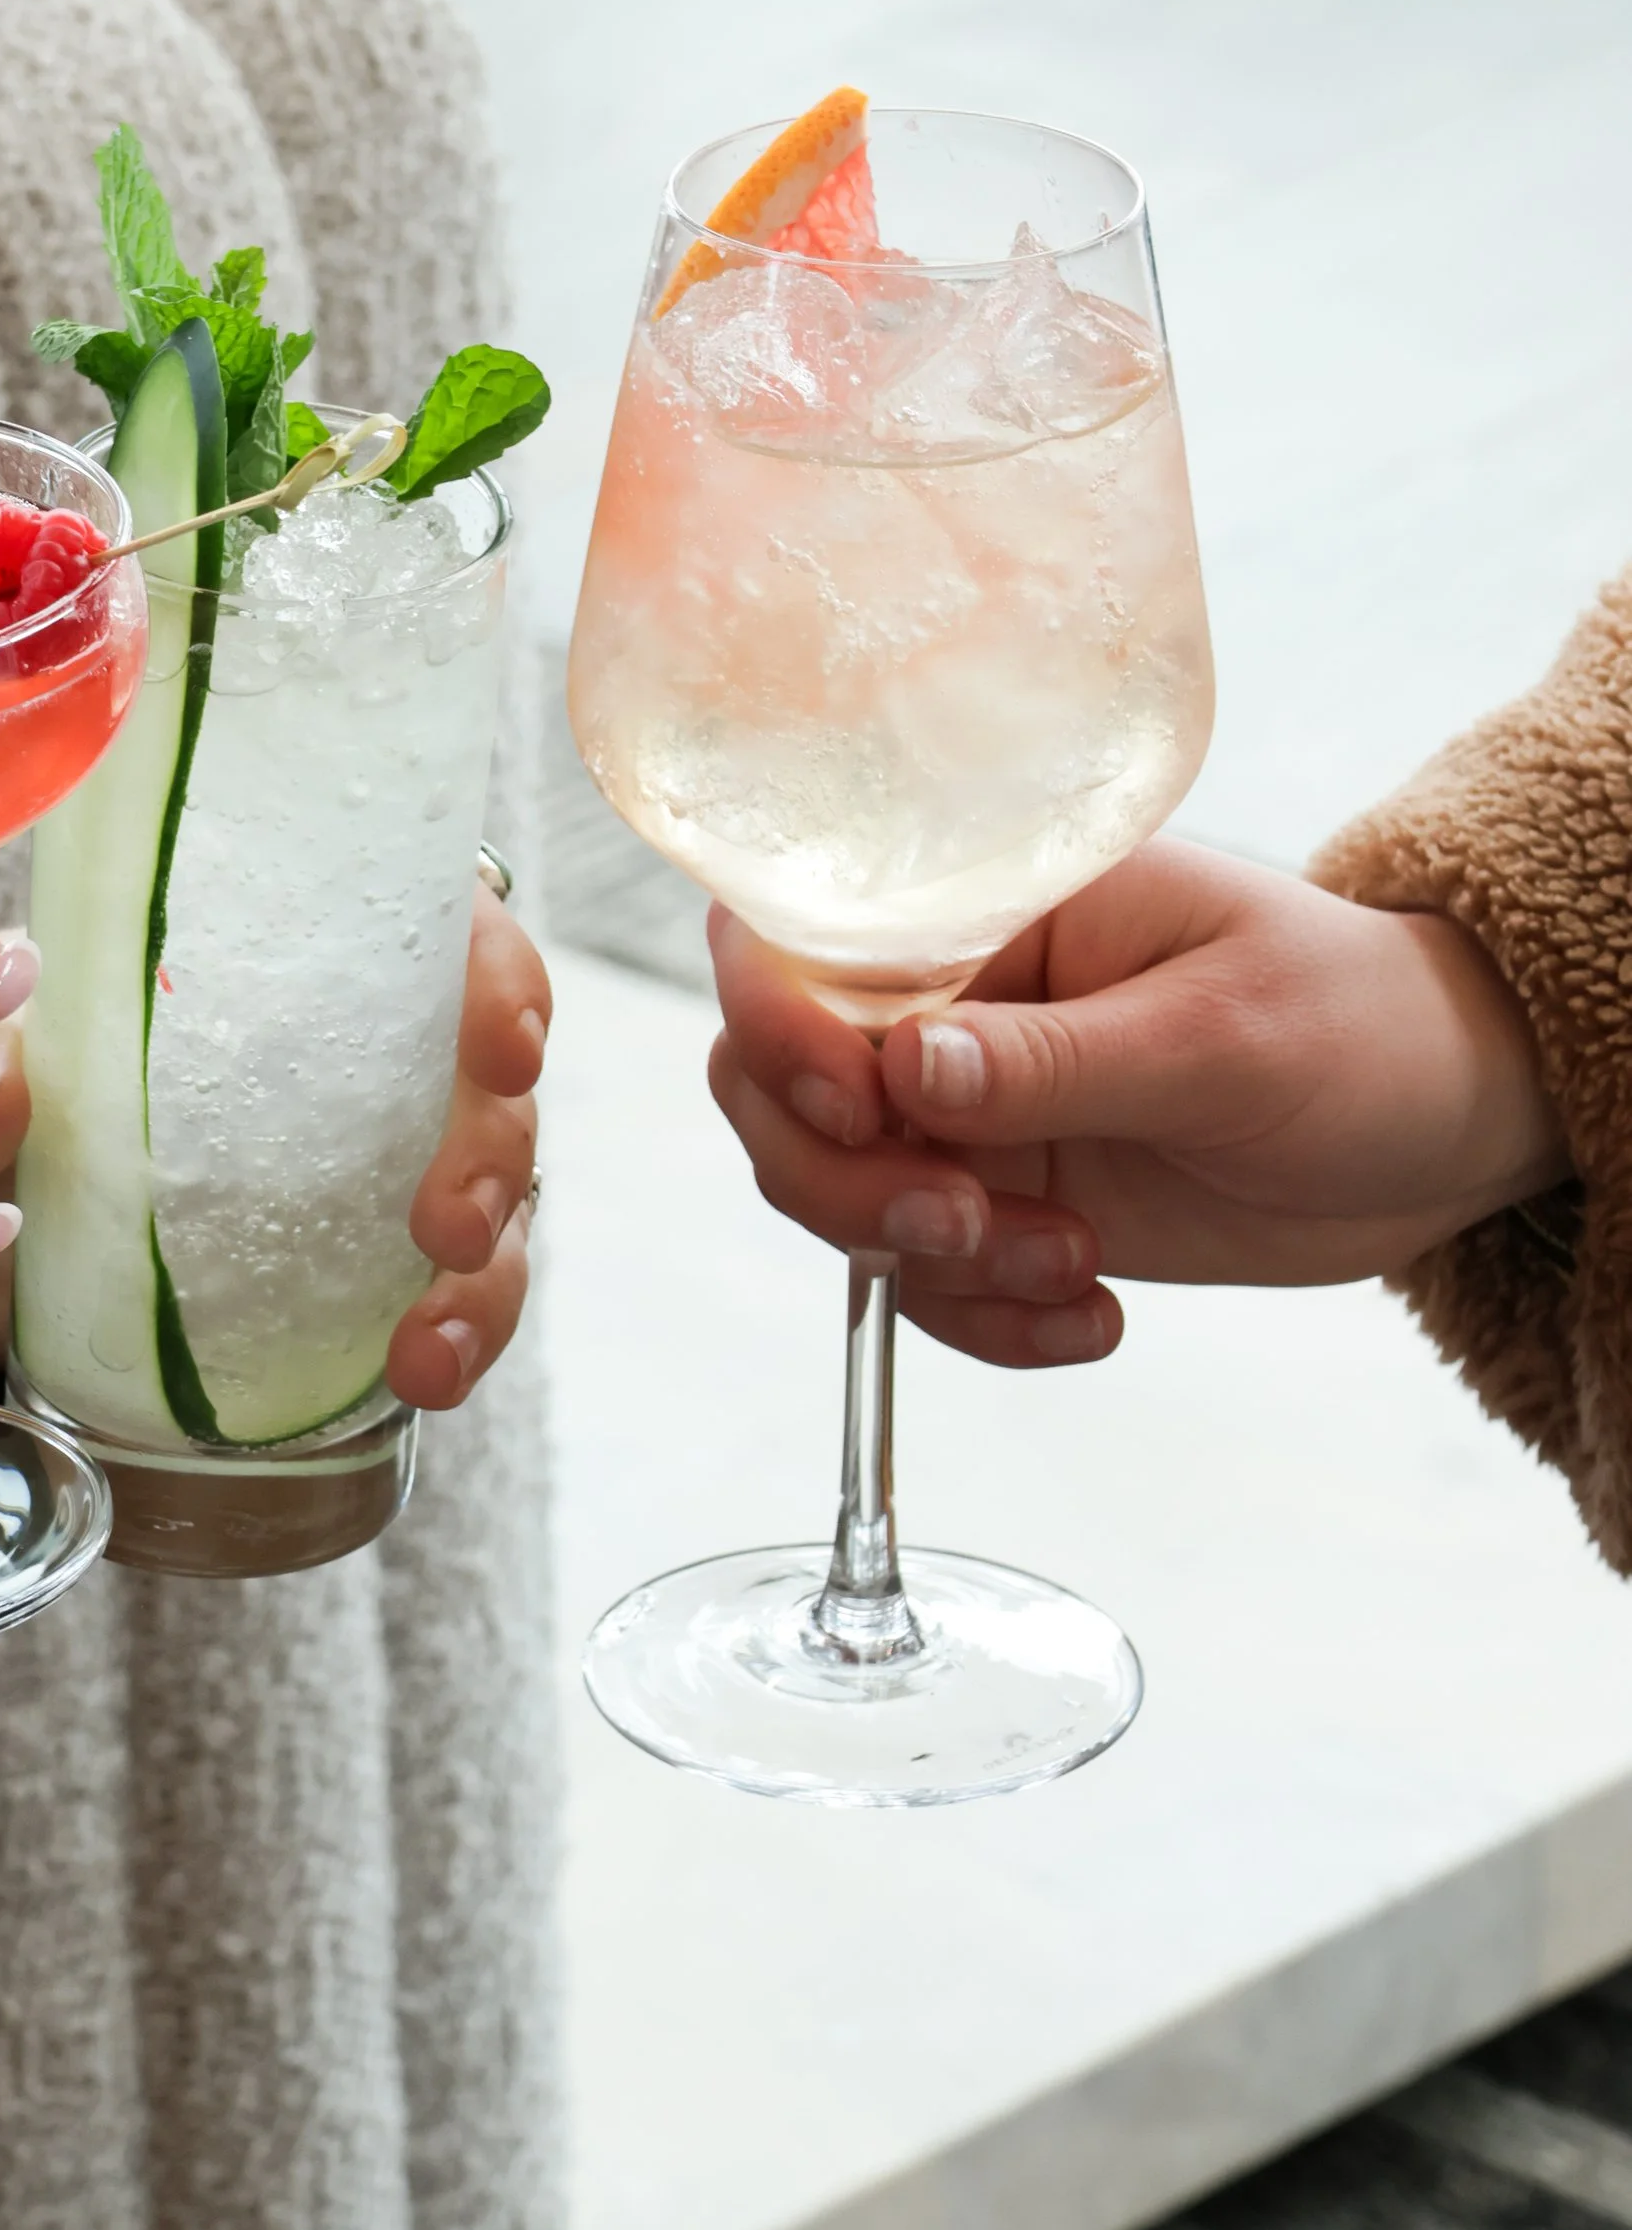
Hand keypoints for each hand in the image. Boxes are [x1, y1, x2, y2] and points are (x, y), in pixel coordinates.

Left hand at [0, 886, 551, 1412]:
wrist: (85, 1137)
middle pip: (500, 1089)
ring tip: (429, 1345)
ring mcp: (423, 1153)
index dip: (501, 986)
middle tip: (445, 1225)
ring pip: (503, 1205)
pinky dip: (455, 1336)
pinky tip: (421, 1373)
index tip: (499, 1048)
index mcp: (357, 956)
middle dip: (491, 1158)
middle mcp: (411, 1050)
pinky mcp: (406, 1251)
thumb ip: (13, 1065)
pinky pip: (464, 1291)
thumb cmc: (105, 1045)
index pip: (465, 941)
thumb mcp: (55, 1045)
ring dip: (484, 1278)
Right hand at [706, 837, 1567, 1369]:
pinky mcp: (1008, 1203)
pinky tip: (1093, 1321)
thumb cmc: (1361, 1024)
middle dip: (848, 1183)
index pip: (804, 943)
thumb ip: (1058, 1058)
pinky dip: (987, 1322)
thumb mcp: (1223, 1034)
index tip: (853, 1108)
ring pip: (842, 1200)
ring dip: (933, 1265)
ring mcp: (974, 1112)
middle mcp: (956, 1004)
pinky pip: (929, 1283)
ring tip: (1071, 1272)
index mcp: (991, 907)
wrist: (1448, 1125)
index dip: (780, 1028)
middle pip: (782, 1093)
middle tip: (966, 1225)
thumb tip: (903, 1070)